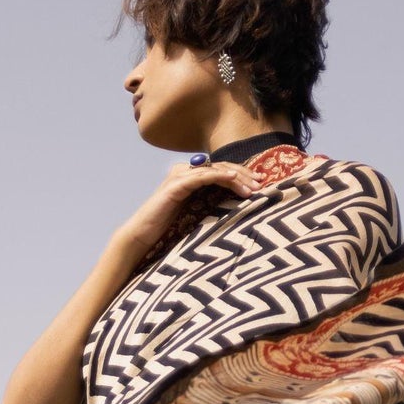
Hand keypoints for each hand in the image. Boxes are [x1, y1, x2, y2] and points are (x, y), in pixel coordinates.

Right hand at [109, 159, 249, 267]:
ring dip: (237, 176)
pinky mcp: (176, 185)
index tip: (260, 183)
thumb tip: (234, 210)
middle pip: (221, 166)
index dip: (241, 174)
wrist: (142, 236)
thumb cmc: (167, 230)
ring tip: (253, 187)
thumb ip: (209, 206)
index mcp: (190, 176)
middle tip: (262, 183)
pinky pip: (202, 176)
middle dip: (244, 173)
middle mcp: (185, 171)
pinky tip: (234, 180)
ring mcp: (179, 176)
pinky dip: (220, 176)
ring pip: (215, 169)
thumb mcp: (194, 215)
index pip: (221, 170)